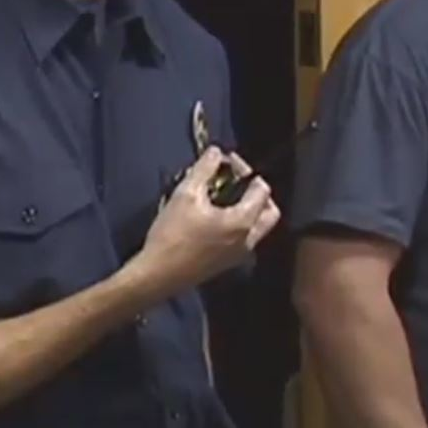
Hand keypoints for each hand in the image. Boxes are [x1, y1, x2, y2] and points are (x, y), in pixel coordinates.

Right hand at [135, 148, 280, 295]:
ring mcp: (240, 255)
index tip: (226, 163)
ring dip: (249, 209)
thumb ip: (204, 169)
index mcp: (243, 222)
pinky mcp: (227, 264)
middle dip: (257, 192)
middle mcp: (249, 240)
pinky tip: (214, 219)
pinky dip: (239, 224)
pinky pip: (245, 239)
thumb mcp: (186, 195)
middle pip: (269, 211)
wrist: (158, 274)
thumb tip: (216, 152)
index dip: (246, 170)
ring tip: (223, 198)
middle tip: (235, 181)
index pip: (261, 189)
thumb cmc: (172, 234)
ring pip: (258, 227)